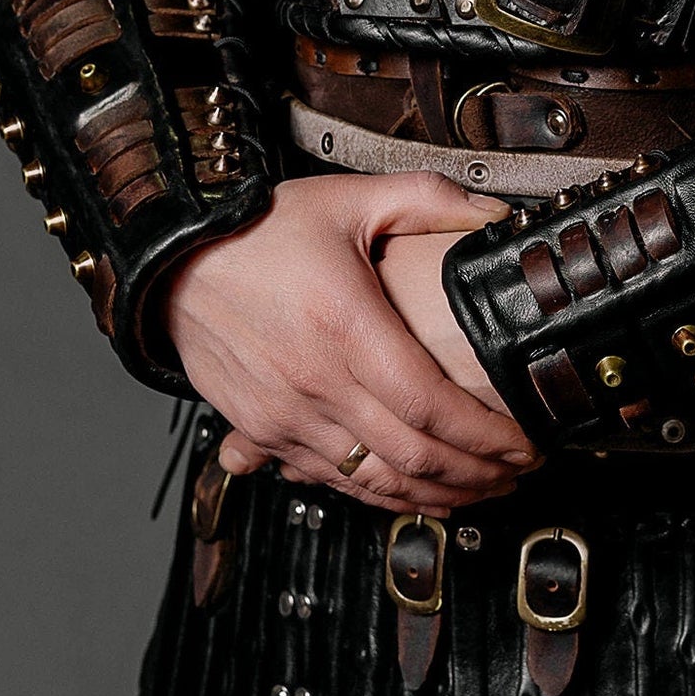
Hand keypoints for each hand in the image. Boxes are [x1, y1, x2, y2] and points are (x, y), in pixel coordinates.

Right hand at [162, 172, 536, 514]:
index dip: (486, 436)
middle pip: (411, 457)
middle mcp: (315, 382)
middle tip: (516, 472)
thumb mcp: (350, 198)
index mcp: (347, 327)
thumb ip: (431, 200)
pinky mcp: (262, 430)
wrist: (171, 255)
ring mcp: (284, 415)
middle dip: (476, 475)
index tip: (523, 441)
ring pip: (373, 482)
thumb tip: (495, 213)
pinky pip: (328, 481)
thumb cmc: (256, 229)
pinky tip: (411, 495)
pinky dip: (377, 497)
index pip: (432, 406)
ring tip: (479, 491)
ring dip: (433, 496)